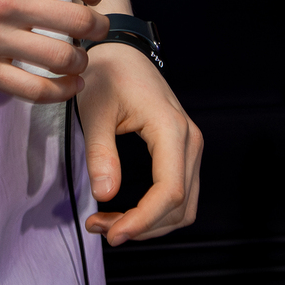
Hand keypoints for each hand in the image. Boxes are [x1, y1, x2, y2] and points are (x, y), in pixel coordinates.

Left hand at [76, 42, 202, 243]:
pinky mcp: (182, 151)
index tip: (112, 234)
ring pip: (183, 206)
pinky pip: (178, 193)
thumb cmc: (106, 74)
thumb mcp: (94, 110)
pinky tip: (124, 212)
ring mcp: (190, 146)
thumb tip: (105, 195)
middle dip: (142, 226)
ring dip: (149, 223)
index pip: (169, 192)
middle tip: (100, 228)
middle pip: (180, 206)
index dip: (143, 221)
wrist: (120, 50)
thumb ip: (101, 153)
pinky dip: (155, 211)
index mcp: (171, 130)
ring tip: (107, 223)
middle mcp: (190, 140)